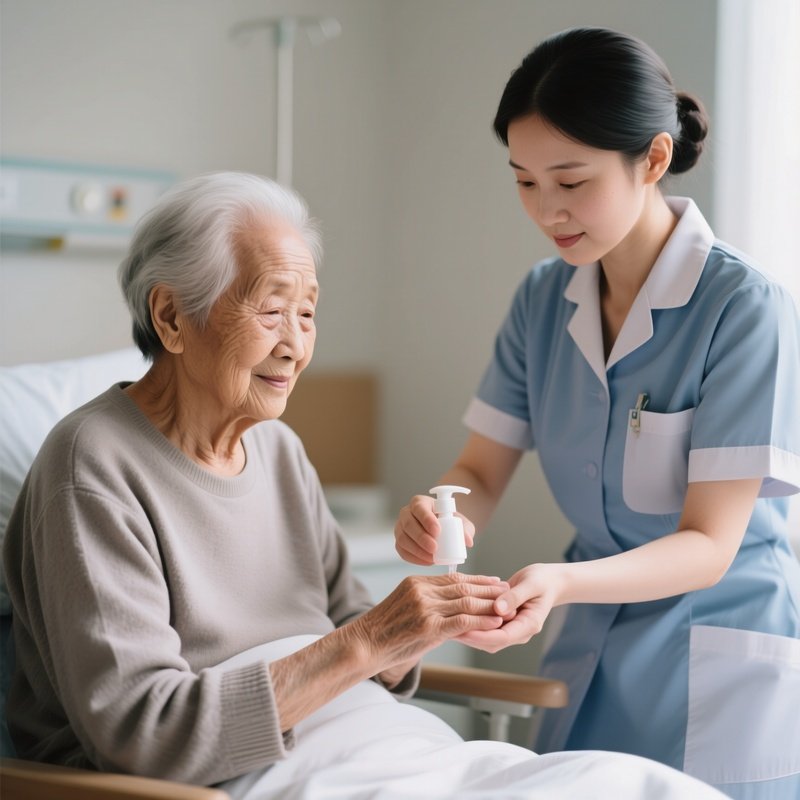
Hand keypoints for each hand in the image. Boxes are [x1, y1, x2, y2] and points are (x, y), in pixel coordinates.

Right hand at [352, 573, 506, 674]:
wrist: (363, 645)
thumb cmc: (382, 632)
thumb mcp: (404, 607)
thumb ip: (427, 603)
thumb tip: (453, 608)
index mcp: (416, 582)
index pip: (454, 578)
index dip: (477, 580)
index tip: (494, 581)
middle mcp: (422, 591)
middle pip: (464, 587)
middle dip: (489, 589)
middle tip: (508, 590)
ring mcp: (425, 608)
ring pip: (467, 602)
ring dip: (490, 605)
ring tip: (507, 607)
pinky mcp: (429, 627)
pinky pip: (463, 621)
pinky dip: (482, 621)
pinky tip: (495, 623)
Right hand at [394, 495, 474, 564]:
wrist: (440, 529)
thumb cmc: (448, 521)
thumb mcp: (459, 522)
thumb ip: (465, 529)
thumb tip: (468, 541)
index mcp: (419, 502)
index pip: (419, 508)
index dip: (426, 519)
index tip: (438, 531)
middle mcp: (406, 513)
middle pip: (408, 524)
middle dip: (421, 537)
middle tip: (435, 548)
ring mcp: (400, 528)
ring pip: (402, 538)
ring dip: (417, 550)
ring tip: (432, 558)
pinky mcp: (399, 542)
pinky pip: (402, 551)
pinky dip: (414, 558)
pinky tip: (426, 561)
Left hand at [456, 563, 562, 652]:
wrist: (548, 582)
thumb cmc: (542, 581)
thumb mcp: (531, 584)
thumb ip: (514, 597)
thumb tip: (498, 608)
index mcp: (528, 625)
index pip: (503, 637)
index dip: (482, 635)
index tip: (464, 630)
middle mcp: (518, 631)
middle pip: (491, 641)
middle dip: (470, 637)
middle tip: (448, 629)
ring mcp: (509, 628)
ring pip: (485, 637)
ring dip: (467, 631)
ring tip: (448, 623)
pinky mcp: (501, 622)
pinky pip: (485, 626)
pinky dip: (471, 621)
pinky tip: (456, 614)